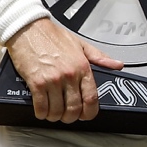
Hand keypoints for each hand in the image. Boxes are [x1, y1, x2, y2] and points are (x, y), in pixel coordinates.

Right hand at [6, 17, 122, 122]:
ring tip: (53, 113)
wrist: (29, 28)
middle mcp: (69, 75)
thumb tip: (117, 64)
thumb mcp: (81, 44)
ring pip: (57, 110)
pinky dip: (42, 113)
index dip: (90, 112)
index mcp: (82, 67)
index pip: (92, 97)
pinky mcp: (36, 82)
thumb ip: (100, 57)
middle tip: (67, 116)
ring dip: (55, 116)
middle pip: (74, 108)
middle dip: (71, 117)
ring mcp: (53, 80)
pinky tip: (42, 111)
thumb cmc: (52, 36)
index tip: (86, 115)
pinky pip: (41, 106)